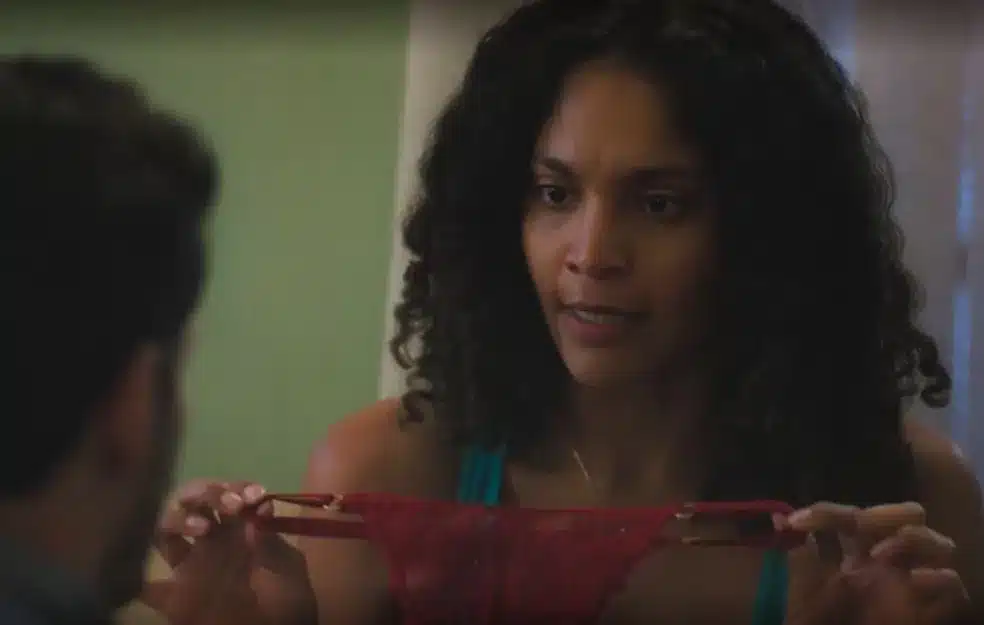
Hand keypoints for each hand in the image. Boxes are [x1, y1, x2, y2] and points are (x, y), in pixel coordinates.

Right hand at [142, 480, 317, 624]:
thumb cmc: (287, 604)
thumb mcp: (288, 569)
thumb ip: (270, 542)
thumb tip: (258, 508)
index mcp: (242, 531)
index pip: (230, 496)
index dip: (238, 489)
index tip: (254, 495)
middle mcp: (213, 542)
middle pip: (193, 501)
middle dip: (208, 492)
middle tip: (229, 503)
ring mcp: (192, 567)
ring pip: (166, 528)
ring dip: (180, 518)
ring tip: (204, 528)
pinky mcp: (174, 599)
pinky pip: (145, 587)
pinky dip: (139, 579)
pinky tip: (148, 573)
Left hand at [783, 501, 968, 624]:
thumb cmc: (819, 616)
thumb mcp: (803, 583)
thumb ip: (800, 555)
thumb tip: (781, 523)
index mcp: (857, 549)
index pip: (852, 515)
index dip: (826, 512)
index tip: (795, 522)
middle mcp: (889, 559)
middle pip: (909, 514)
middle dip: (883, 514)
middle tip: (856, 524)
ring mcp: (910, 581)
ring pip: (939, 542)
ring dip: (911, 539)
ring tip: (880, 554)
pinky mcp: (927, 607)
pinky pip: (950, 583)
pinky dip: (938, 578)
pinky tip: (912, 581)